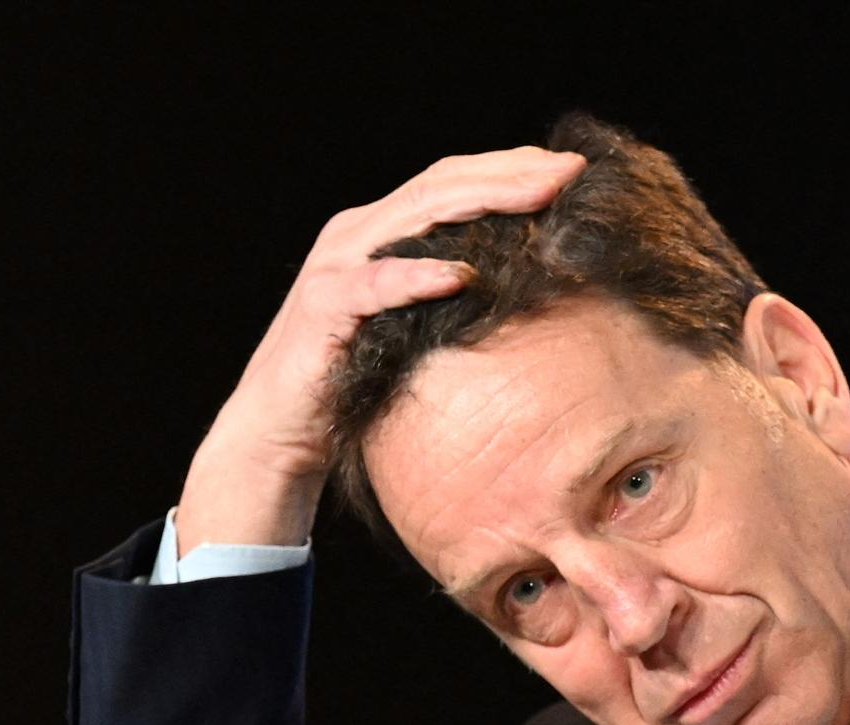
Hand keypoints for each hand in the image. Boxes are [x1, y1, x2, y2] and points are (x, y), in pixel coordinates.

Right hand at [175, 146, 586, 553]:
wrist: (278, 430)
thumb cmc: (354, 380)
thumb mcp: (413, 326)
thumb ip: (451, 297)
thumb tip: (528, 291)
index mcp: (381, 233)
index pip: (452, 182)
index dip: (509, 169)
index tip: (570, 170)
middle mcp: (357, 235)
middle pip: (441, 186)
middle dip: (509, 174)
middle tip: (569, 171)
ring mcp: (337, 267)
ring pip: (415, 217)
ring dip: (480, 202)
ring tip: (536, 196)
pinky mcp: (322, 309)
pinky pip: (374, 286)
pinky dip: (416, 276)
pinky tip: (460, 273)